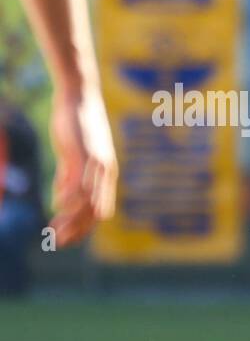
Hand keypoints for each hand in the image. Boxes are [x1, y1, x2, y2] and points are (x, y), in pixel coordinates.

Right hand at [48, 87, 116, 245]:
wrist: (79, 98)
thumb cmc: (76, 126)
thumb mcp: (73, 156)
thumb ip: (69, 177)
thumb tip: (61, 197)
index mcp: (105, 176)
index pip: (99, 211)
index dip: (83, 229)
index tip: (66, 240)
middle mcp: (106, 173)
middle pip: (95, 212)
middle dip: (76, 230)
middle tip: (57, 242)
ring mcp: (97, 164)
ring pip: (88, 202)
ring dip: (70, 219)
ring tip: (54, 230)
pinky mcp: (85, 154)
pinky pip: (80, 182)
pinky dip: (69, 198)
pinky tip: (57, 205)